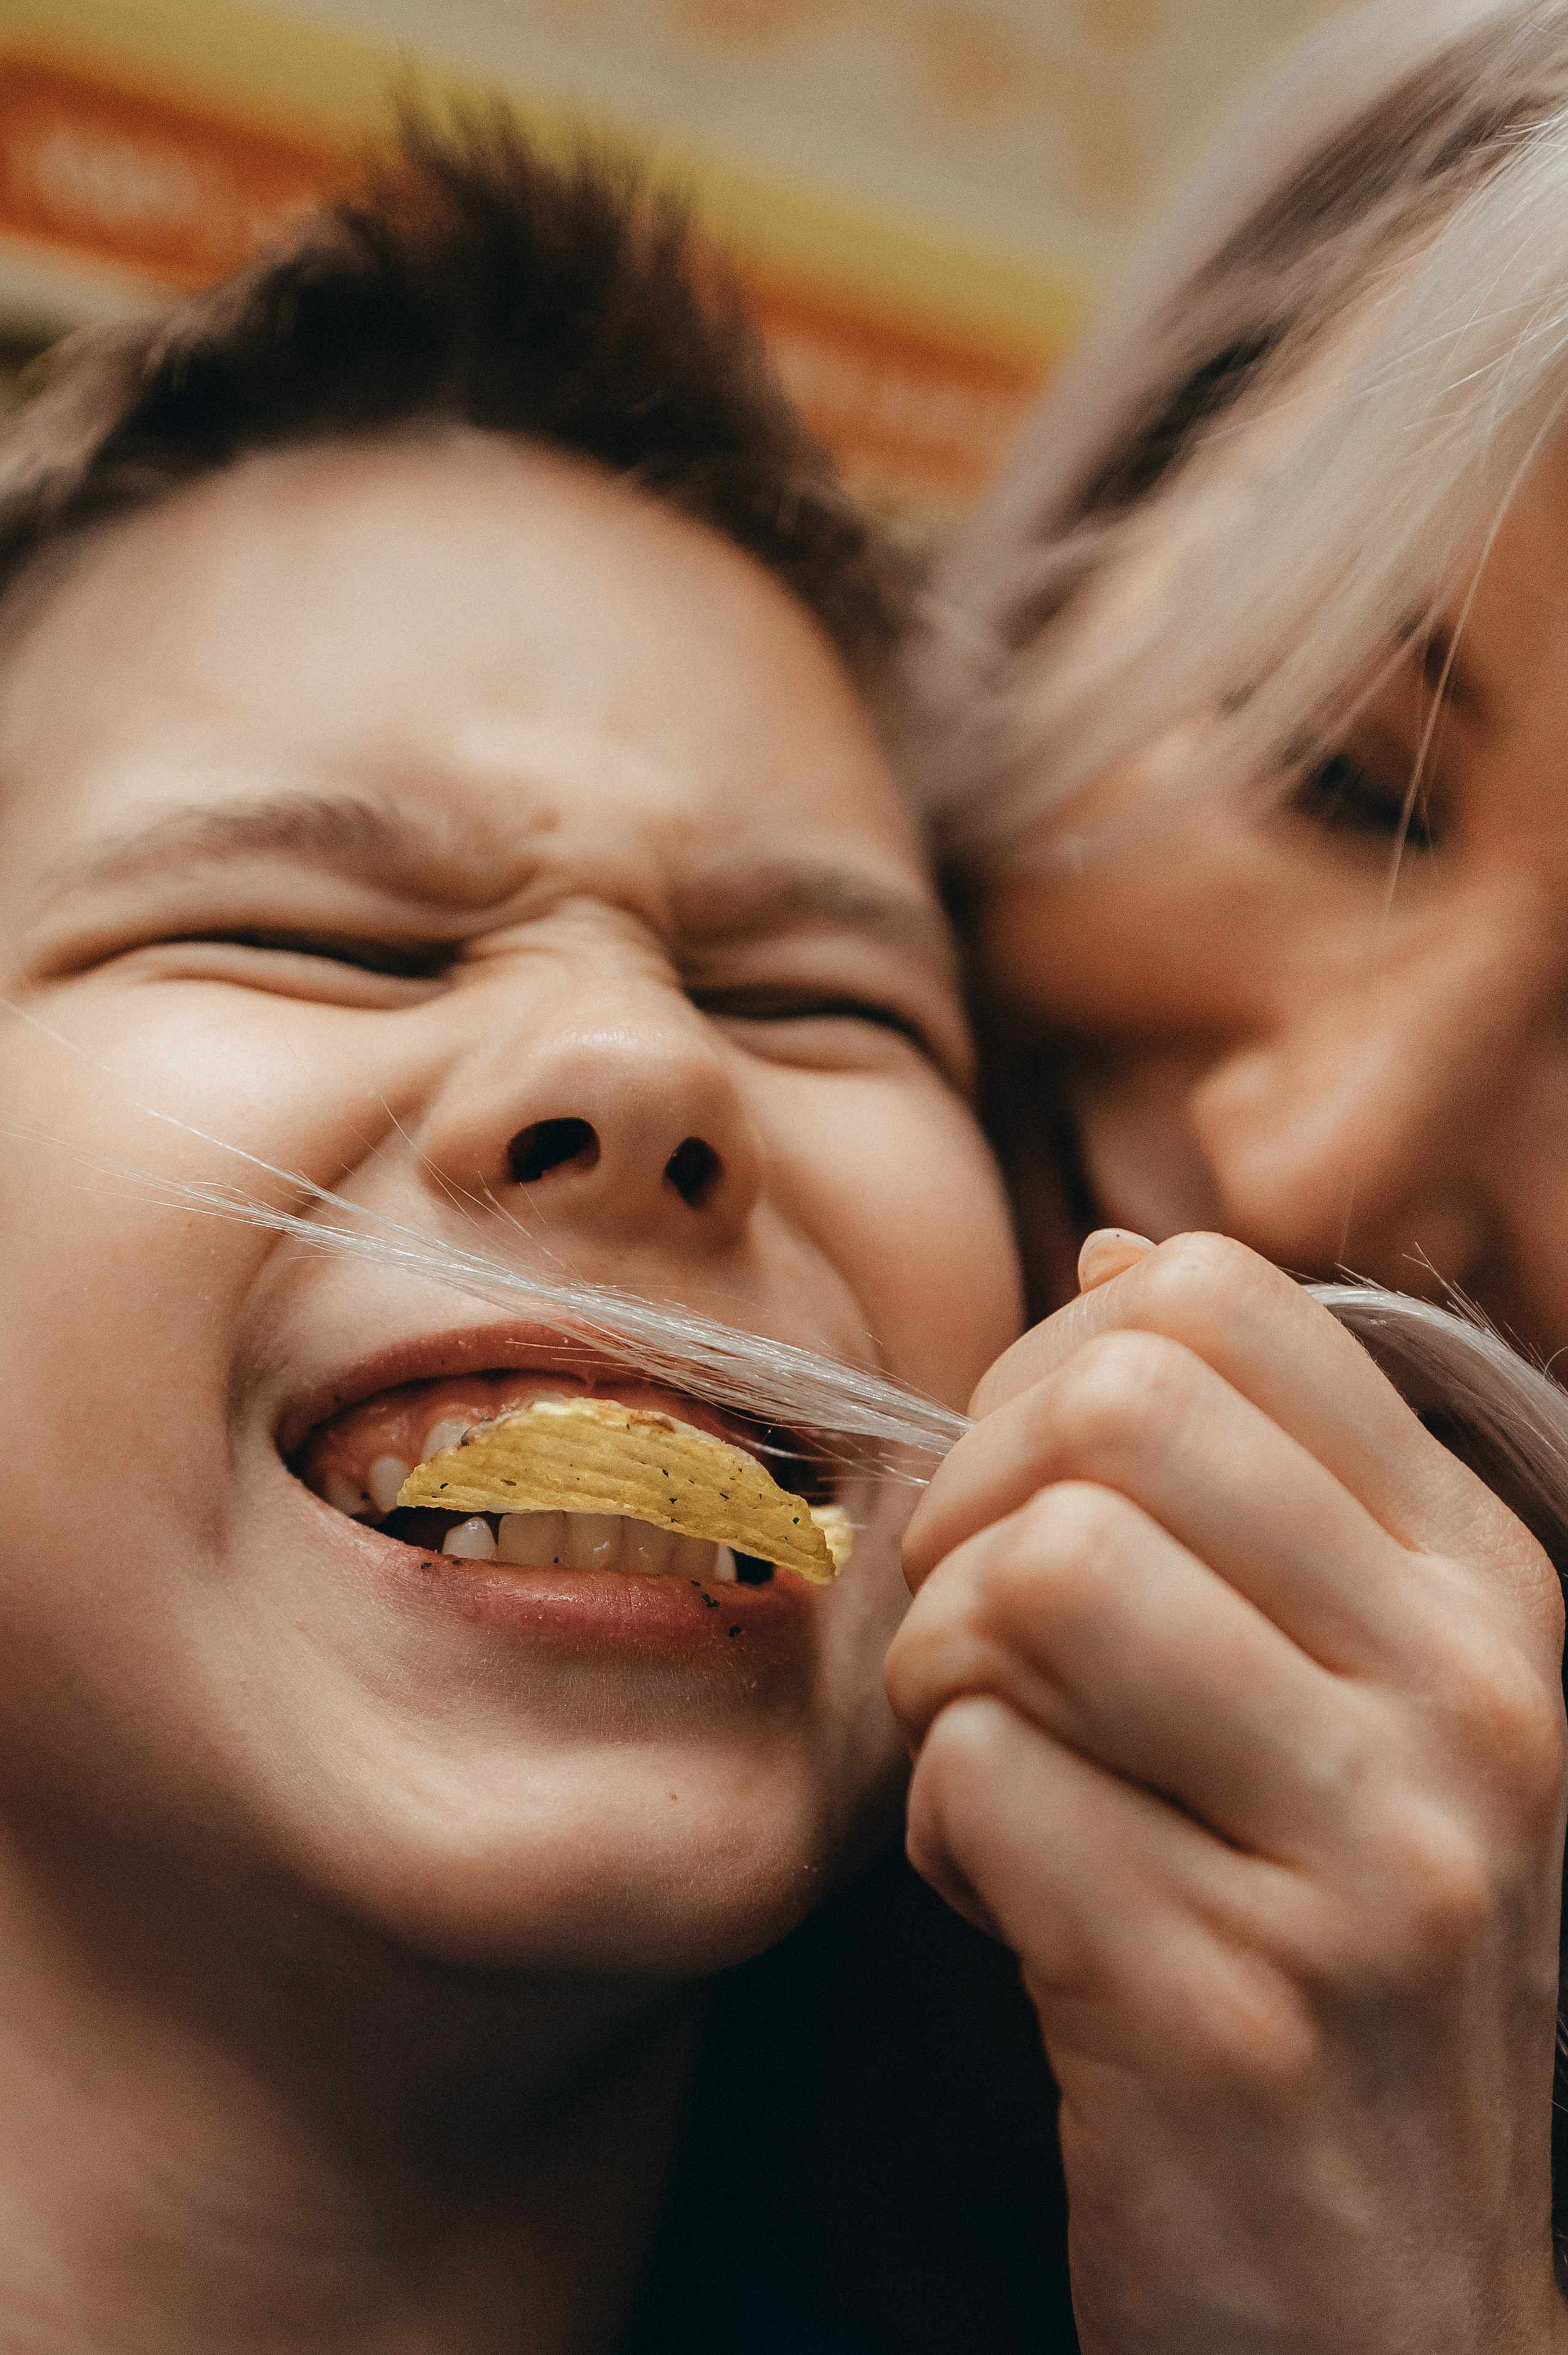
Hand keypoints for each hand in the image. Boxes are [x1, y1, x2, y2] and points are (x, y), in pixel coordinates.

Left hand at [885, 1232, 1567, 2353]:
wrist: (1389, 2315)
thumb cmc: (1322, 1950)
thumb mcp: (1352, 1694)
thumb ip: (1256, 1474)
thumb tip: (1119, 1253)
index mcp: (1485, 1586)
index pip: (1223, 1300)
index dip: (1056, 1366)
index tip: (1035, 1493)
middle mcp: (1466, 1698)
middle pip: (1113, 1408)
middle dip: (976, 1507)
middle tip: (985, 1641)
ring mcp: (1372, 1858)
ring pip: (1039, 1577)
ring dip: (952, 1673)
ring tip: (1005, 1769)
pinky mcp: (1230, 2006)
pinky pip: (980, 1783)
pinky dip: (950, 1840)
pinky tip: (1021, 1912)